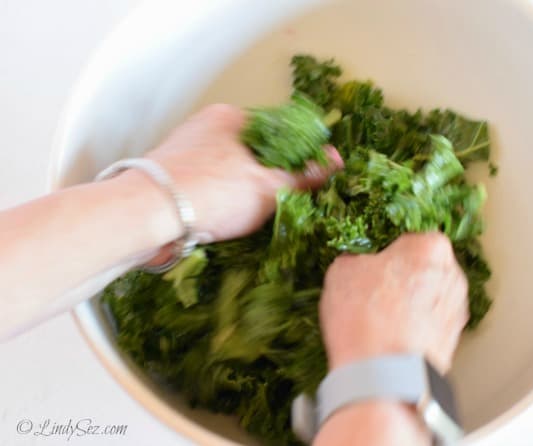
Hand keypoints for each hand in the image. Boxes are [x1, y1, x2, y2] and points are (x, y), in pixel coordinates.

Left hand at [144, 104, 341, 242]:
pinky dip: (224, 203)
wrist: (147, 217)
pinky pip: (211, 189)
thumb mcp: (270, 186)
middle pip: (255, 153)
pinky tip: (231, 221)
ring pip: (232, 173)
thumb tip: (334, 164)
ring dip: (249, 193)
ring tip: (260, 215)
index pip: (279, 130)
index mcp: (231, 118)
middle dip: (274, 177)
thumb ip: (305, 176)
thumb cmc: (212, 192)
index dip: (301, 155)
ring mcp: (186, 154)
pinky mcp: (172, 181)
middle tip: (290, 200)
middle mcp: (205, 129)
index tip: (314, 177)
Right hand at [320, 232, 468, 373]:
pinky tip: (388, 337)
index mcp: (431, 247)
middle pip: (423, 268)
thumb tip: (356, 263)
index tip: (370, 261)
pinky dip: (413, 328)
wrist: (383, 376)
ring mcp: (456, 311)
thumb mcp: (342, 270)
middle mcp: (453, 276)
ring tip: (377, 318)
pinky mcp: (453, 342)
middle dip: (401, 276)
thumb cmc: (367, 317)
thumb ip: (356, 258)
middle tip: (371, 289)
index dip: (385, 251)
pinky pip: (428, 325)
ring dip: (408, 304)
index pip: (408, 237)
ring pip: (427, 297)